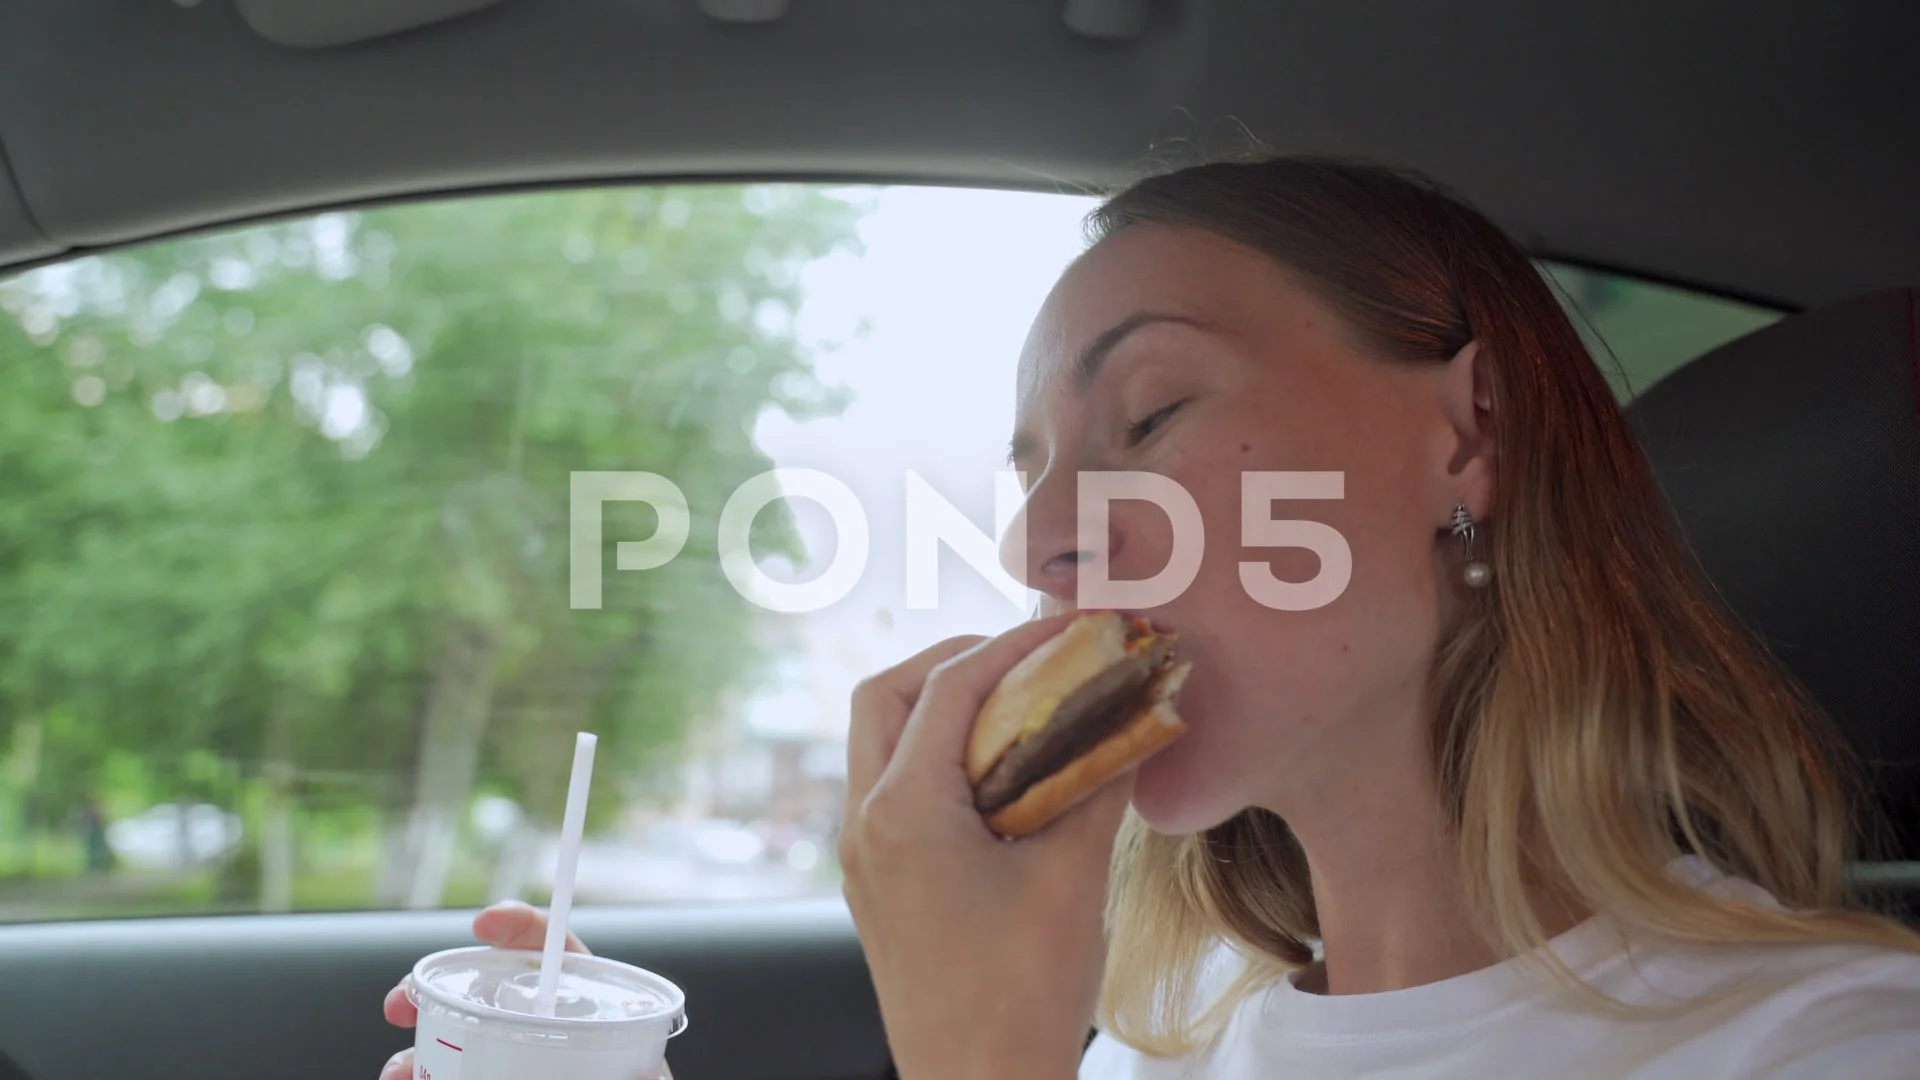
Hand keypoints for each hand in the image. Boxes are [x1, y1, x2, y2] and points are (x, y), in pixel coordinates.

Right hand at [377, 901, 671, 1079]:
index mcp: (587, 1010)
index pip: (557, 953)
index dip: (523, 928)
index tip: (485, 922)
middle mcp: (541, 1031)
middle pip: (485, 997)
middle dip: (435, 992)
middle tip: (399, 1002)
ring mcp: (507, 1062)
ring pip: (453, 1048)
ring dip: (414, 1055)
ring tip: (399, 1073)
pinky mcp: (486, 1076)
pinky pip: (445, 1077)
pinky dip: (417, 1079)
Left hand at [841, 614, 1132, 1079]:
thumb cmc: (1020, 997)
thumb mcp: (1072, 880)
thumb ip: (1099, 784)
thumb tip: (1137, 717)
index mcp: (902, 812)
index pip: (948, 688)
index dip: (1014, 643)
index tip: (1070, 624)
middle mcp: (864, 823)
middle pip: (885, 695)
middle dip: (955, 662)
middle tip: (1029, 660)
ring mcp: (862, 856)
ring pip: (880, 742)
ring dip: (941, 710)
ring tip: (1022, 711)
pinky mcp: (876, 884)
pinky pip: (892, 789)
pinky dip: (938, 760)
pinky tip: (1004, 778)